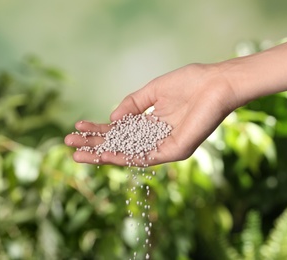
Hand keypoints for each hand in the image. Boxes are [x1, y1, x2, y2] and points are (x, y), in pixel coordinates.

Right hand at [64, 63, 239, 165]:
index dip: (98, 130)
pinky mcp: (175, 150)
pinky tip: (104, 155)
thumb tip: (112, 119)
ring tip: (78, 154)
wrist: (216, 83)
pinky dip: (124, 156)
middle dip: (94, 145)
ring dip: (103, 154)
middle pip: (120, 144)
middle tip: (69, 145)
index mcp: (151, 123)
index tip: (78, 126)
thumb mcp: (152, 91)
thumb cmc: (190, 82)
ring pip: (129, 154)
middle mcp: (155, 137)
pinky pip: (145, 157)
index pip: (119, 131)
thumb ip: (132, 104)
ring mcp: (165, 146)